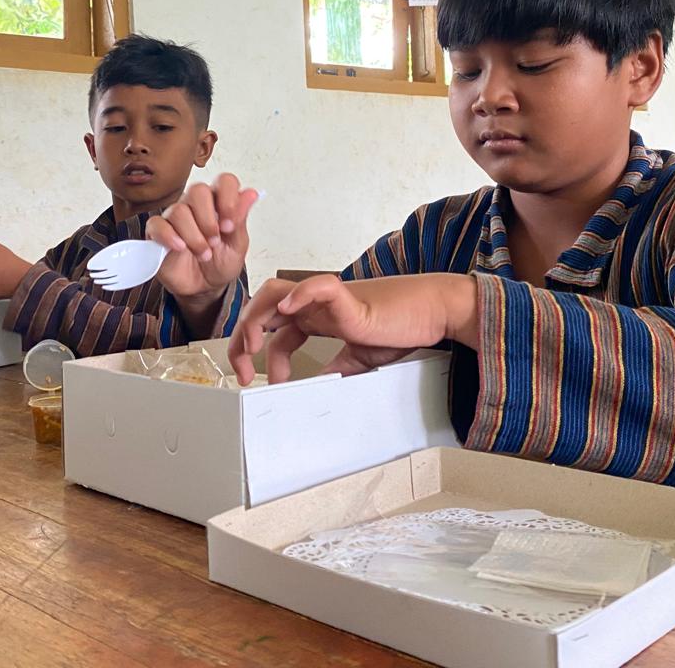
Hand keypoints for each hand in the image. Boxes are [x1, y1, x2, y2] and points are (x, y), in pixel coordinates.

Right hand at [146, 173, 258, 304]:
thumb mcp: (237, 245)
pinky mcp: (158, 231)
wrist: (204, 288)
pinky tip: (181, 248)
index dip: (228, 199)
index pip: (225, 181)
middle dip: (209, 220)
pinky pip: (157, 224)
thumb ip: (240, 220)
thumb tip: (251, 194)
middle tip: (215, 242)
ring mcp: (175, 216)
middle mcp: (196, 204)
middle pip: (198, 191)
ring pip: (179, 210)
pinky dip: (170, 237)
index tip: (230, 225)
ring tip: (204, 254)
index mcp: (219, 202)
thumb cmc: (221, 263)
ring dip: (194, 236)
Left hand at [227, 273, 479, 385]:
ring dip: (258, 319)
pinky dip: (299, 295)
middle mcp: (316, 305)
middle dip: (244, 338)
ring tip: (253, 348)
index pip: (272, 329)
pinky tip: (286, 312)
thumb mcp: (360, 357)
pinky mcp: (350, 296)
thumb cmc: (402, 326)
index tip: (252, 379)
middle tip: (242, 371)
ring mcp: (330, 299)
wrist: (432, 311)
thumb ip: (336, 368)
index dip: (255, 352)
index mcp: (317, 317)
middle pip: (264, 309)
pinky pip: (319, 287)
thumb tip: (319, 389)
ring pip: (277, 294)